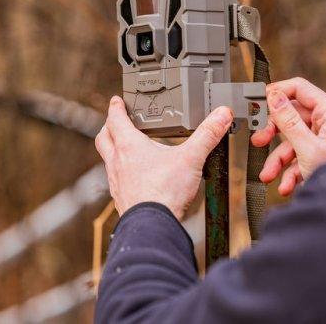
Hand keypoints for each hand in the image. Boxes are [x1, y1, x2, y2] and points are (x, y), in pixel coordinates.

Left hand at [95, 96, 232, 219]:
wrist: (152, 225)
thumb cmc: (164, 192)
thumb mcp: (191, 158)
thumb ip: (207, 135)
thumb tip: (221, 114)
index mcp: (129, 146)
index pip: (115, 119)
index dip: (116, 107)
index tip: (116, 100)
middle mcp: (117, 161)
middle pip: (104, 138)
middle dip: (108, 127)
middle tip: (115, 122)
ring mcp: (116, 181)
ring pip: (107, 159)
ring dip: (113, 150)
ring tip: (125, 149)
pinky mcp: (121, 198)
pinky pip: (115, 180)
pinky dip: (121, 173)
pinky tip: (133, 178)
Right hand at [250, 78, 325, 195]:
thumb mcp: (308, 149)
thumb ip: (289, 122)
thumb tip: (274, 97)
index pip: (300, 89)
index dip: (277, 92)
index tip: (257, 101)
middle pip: (293, 116)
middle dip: (273, 134)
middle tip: (258, 141)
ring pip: (295, 140)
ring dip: (280, 160)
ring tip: (269, 175)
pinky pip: (303, 156)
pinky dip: (292, 170)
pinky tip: (287, 186)